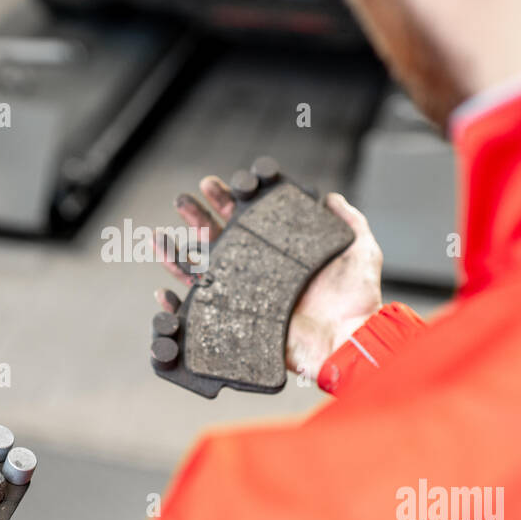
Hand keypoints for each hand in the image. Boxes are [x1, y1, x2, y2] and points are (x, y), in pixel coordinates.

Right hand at [156, 177, 383, 379]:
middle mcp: (264, 271)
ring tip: (159, 236)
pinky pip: (202, 309)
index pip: (254, 219)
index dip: (238, 198)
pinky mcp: (240, 320)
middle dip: (200, 217)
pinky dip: (180, 299)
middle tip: (183, 200)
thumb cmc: (358, 298)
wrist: (350, 338)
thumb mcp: (362, 249)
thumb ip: (349, 221)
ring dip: (180, 253)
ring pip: (206, 270)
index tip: (226, 181)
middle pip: (223, 239)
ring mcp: (250, 295)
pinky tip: (163, 287)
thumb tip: (331, 196)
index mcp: (286, 252)